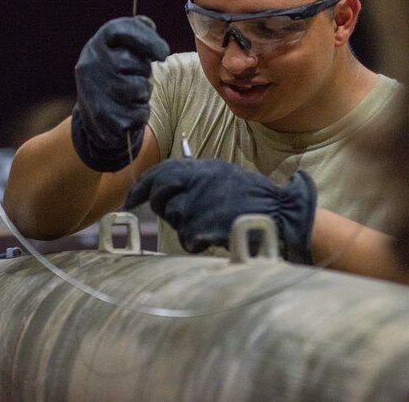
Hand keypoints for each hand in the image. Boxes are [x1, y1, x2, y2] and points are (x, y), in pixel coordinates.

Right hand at [70, 16, 169, 171]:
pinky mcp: (101, 116)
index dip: (148, 39)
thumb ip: (138, 32)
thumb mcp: (122, 47)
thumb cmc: (117, 72)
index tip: (164, 54)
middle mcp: (91, 63)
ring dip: (144, 93)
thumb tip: (149, 25)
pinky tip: (129, 110)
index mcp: (99, 42)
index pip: (123, 30)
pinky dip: (141, 113)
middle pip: (136, 63)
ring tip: (132, 94)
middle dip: (144, 72)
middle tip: (136, 76)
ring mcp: (94, 90)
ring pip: (139, 89)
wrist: (92, 111)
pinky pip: (139, 113)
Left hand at [124, 158, 316, 262]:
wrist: (278, 212)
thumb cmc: (252, 197)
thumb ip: (196, 177)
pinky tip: (214, 234)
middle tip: (172, 213)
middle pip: (160, 194)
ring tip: (209, 221)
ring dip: (186, 224)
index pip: (161, 172)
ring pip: (173, 218)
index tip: (130, 200)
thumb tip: (166, 183)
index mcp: (203, 167)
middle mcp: (197, 181)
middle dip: (160, 205)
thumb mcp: (223, 175)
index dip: (141, 187)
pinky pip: (187, 237)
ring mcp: (199, 203)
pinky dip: (196, 241)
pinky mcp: (203, 224)